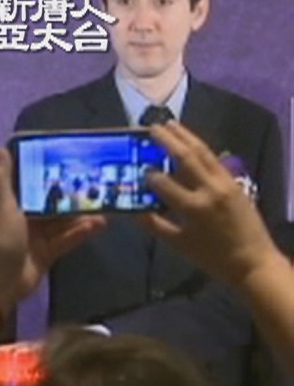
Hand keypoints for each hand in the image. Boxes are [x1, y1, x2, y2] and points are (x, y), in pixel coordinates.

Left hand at [0, 147, 104, 307]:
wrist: (0, 284)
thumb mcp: (2, 207)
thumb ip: (4, 180)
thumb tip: (1, 149)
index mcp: (11, 205)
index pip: (31, 185)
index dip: (47, 174)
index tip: (69, 160)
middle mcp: (24, 219)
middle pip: (51, 204)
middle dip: (71, 195)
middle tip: (96, 182)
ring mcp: (37, 237)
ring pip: (63, 222)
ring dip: (81, 214)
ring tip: (104, 203)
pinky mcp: (48, 253)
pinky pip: (67, 239)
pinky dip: (82, 232)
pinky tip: (100, 224)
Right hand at [142, 120, 282, 288]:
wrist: (252, 261)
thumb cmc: (211, 257)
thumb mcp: (178, 243)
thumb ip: (154, 224)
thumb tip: (132, 210)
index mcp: (192, 207)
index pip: (163, 182)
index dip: (148, 174)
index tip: (135, 167)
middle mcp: (209, 189)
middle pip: (185, 157)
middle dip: (167, 140)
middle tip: (151, 127)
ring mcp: (225, 183)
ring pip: (203, 153)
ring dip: (186, 136)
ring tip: (170, 124)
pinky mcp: (235, 183)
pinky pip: (214, 160)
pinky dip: (200, 148)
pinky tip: (191, 142)